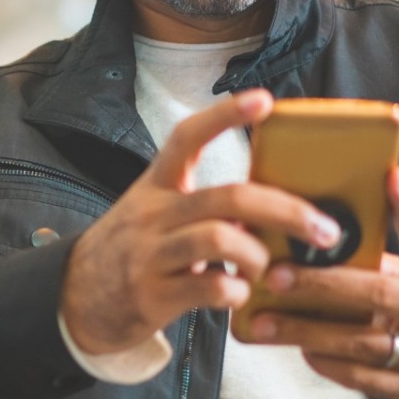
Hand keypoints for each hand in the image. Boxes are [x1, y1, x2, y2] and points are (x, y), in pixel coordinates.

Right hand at [60, 89, 346, 355]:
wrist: (74, 298)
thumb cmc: (131, 250)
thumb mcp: (154, 213)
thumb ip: (204, 206)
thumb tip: (273, 209)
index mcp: (157, 186)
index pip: (188, 137)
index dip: (226, 115)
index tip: (265, 100)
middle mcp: (153, 213)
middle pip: (229, 197)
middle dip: (287, 211)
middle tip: (324, 229)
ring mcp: (151, 254)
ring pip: (221, 239)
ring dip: (259, 257)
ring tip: (264, 269)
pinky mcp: (153, 295)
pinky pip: (211, 288)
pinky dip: (237, 293)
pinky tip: (236, 295)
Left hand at [247, 166, 398, 398]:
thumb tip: (376, 190)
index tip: (391, 178)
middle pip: (380, 296)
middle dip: (323, 285)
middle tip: (275, 276)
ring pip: (362, 344)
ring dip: (309, 332)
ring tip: (267, 322)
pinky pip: (360, 378)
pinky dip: (325, 362)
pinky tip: (298, 348)